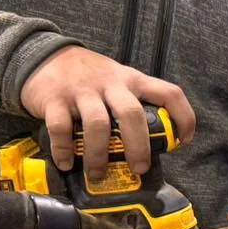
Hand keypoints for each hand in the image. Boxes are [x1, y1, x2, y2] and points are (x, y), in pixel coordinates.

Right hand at [19, 46, 195, 181]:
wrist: (43, 55)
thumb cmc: (89, 77)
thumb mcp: (117, 80)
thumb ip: (133, 102)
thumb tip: (151, 145)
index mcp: (132, 80)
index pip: (169, 93)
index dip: (183, 117)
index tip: (184, 141)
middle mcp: (110, 83)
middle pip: (132, 114)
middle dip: (139, 146)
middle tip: (139, 169)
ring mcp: (81, 90)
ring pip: (98, 124)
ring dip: (99, 155)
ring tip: (98, 174)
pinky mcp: (54, 98)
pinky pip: (60, 128)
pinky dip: (64, 149)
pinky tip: (66, 164)